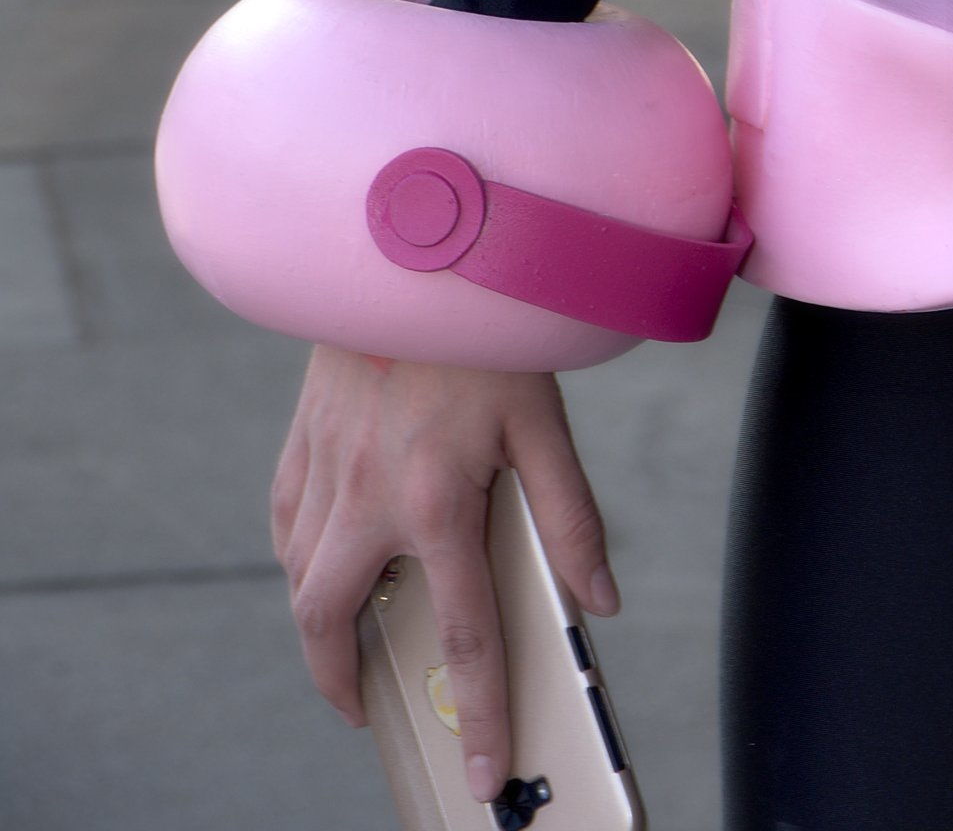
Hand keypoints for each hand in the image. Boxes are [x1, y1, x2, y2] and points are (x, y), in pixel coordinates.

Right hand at [273, 345, 618, 805]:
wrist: (420, 244)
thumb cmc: (494, 330)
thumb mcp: (549, 421)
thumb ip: (572, 518)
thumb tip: (599, 599)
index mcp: (441, 500)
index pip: (464, 636)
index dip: (480, 713)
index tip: (484, 772)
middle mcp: (371, 495)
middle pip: (333, 623)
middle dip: (343, 681)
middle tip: (370, 705)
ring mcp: (329, 466)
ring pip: (299, 576)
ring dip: (318, 622)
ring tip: (349, 640)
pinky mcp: (306, 436)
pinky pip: (288, 518)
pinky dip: (299, 553)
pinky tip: (321, 555)